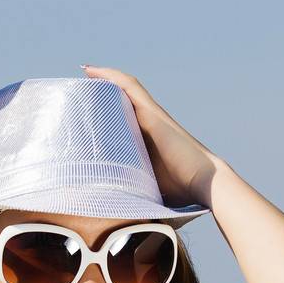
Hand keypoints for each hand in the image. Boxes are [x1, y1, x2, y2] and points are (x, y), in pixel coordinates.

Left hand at [80, 66, 221, 207]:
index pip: (125, 117)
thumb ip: (131, 191)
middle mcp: (150, 122)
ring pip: (125, 89)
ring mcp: (152, 116)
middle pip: (123, 99)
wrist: (204, 183)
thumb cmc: (181, 192)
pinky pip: (128, 87)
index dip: (108, 109)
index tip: (89, 106)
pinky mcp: (152, 114)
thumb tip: (109, 211)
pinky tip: (93, 71)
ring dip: (105, 79)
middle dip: (102, 92)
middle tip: (80, 89)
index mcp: (148, 139)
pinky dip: (111, 77)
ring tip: (85, 73)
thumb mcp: (147, 189)